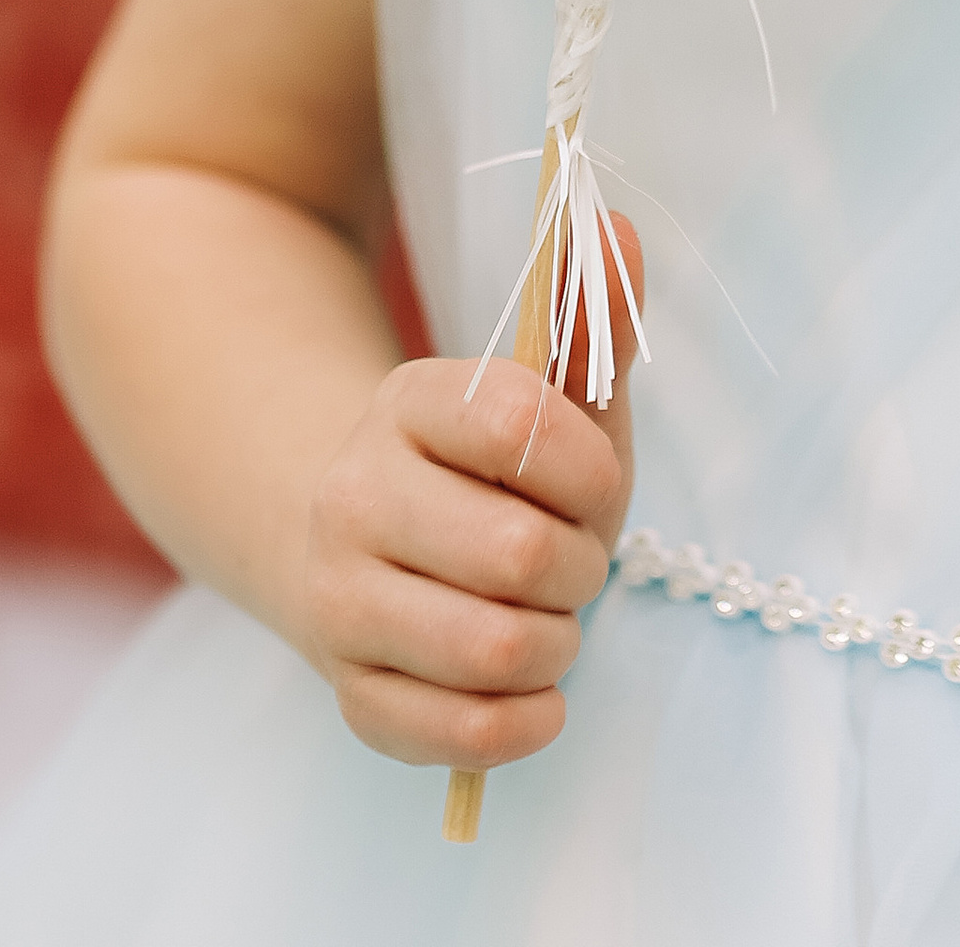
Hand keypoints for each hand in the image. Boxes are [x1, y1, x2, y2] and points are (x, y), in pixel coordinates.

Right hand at [299, 214, 644, 772]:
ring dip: (557, 644)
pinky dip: (520, 722)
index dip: (592, 468)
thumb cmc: (495, 468)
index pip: (523, 426)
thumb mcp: (552, 390)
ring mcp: (338, 600)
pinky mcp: (348, 692)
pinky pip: (457, 734)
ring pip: (494, 649)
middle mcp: (354, 495)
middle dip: (581, 566)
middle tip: (574, 560)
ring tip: (551, 620)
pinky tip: (533, 690)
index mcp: (410, 402)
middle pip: (520, 554)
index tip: (596, 481)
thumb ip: (593, 313)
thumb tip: (621, 226)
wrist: (366, 541)